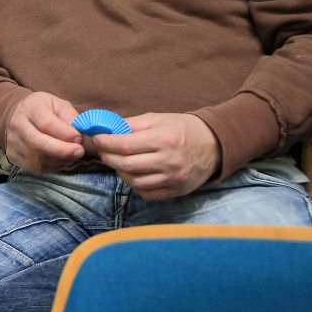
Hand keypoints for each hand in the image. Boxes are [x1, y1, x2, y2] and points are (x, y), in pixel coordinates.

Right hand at [3, 92, 84, 171]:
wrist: (17, 116)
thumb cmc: (42, 110)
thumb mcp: (57, 103)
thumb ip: (69, 115)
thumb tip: (78, 129)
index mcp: (30, 109)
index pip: (46, 124)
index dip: (65, 133)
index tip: (79, 138)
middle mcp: (18, 125)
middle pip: (39, 143)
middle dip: (62, 151)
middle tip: (79, 152)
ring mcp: (14, 142)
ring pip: (39, 159)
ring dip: (60, 160)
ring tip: (71, 154)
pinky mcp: (14, 156)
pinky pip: (37, 167)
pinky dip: (53, 166)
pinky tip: (60, 158)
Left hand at [93, 112, 220, 200]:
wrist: (214, 144)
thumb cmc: (183, 128)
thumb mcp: (158, 119)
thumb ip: (131, 124)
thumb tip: (106, 128)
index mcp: (164, 139)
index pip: (125, 145)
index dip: (106, 143)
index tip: (97, 139)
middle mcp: (169, 161)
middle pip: (127, 165)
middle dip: (108, 158)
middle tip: (104, 151)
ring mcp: (174, 178)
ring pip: (135, 181)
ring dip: (121, 172)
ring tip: (119, 161)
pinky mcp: (178, 190)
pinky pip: (147, 193)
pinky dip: (135, 185)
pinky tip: (134, 174)